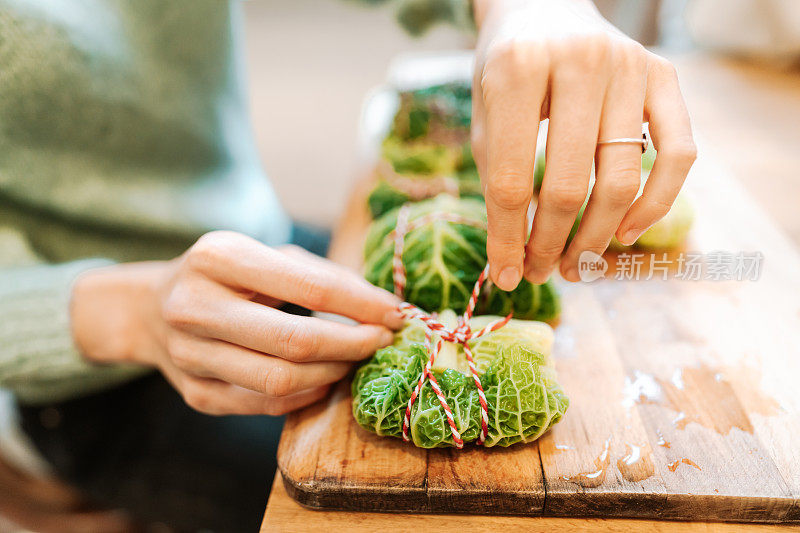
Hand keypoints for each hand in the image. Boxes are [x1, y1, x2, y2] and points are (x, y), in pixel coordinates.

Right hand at [70, 231, 402, 415]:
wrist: (150, 308)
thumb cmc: (225, 276)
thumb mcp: (265, 256)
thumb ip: (321, 276)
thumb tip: (382, 308)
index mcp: (218, 257)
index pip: (309, 288)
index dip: (361, 305)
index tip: (396, 314)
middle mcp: (195, 305)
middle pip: (295, 342)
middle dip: (352, 345)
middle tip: (380, 342)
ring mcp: (189, 355)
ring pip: (281, 381)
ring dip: (333, 373)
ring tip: (354, 358)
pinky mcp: (194, 393)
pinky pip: (265, 406)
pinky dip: (306, 394)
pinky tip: (323, 377)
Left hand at [471, 0, 696, 285]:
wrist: (545, 8)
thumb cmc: (507, 70)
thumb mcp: (485, 116)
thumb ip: (496, 180)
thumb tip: (510, 260)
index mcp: (518, 69)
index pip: (510, 180)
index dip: (506, 239)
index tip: (505, 276)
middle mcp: (579, 62)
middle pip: (568, 186)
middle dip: (550, 244)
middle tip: (540, 272)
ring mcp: (630, 66)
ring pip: (621, 179)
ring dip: (596, 237)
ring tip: (574, 265)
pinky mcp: (665, 76)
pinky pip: (678, 155)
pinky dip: (655, 204)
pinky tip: (624, 235)